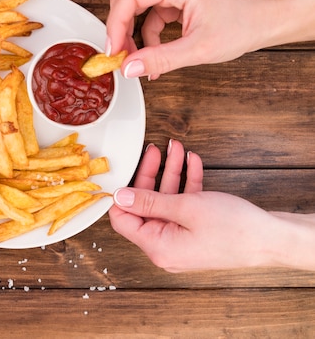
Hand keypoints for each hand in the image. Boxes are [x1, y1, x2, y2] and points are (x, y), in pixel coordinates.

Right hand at [106, 0, 271, 79]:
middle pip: (127, 0)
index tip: (114, 50)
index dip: (115, 25)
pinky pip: (148, 16)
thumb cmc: (240, 27)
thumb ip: (160, 59)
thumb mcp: (197, 50)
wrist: (261, 22)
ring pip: (134, 9)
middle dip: (120, 30)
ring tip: (140, 60)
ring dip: (133, 36)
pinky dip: (146, 36)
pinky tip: (153, 54)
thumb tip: (129, 67)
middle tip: (121, 57)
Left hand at [108, 140, 282, 271]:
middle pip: (146, 205)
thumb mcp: (185, 208)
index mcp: (157, 247)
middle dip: (152, 174)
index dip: (121, 194)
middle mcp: (166, 246)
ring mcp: (182, 238)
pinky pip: (184, 204)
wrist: (274, 239)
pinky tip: (193, 162)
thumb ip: (149, 201)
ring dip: (172, 172)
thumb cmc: (235, 229)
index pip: (123, 220)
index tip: (123, 170)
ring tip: (176, 147)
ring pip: (167, 200)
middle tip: (154, 150)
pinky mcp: (197, 231)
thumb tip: (120, 196)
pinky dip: (187, 183)